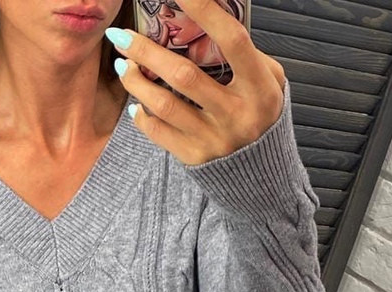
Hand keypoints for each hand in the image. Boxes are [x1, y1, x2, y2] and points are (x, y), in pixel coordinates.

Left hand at [106, 0, 286, 165]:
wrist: (262, 175)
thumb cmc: (261, 115)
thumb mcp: (269, 83)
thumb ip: (246, 57)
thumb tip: (207, 24)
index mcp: (259, 87)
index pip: (232, 40)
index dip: (205, 11)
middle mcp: (236, 114)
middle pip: (184, 76)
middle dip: (147, 52)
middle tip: (123, 35)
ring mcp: (214, 139)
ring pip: (164, 105)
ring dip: (136, 82)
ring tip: (123, 64)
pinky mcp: (195, 158)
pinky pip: (159, 133)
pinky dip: (142, 115)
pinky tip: (136, 103)